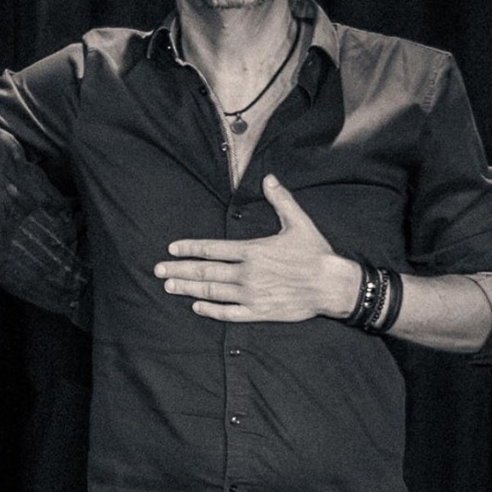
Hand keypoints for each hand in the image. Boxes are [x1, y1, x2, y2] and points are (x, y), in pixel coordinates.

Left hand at [153, 174, 360, 321]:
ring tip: (169, 287)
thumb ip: (281, 200)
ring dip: (188, 289)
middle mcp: (247, 273)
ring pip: (212, 292)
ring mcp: (252, 294)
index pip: (212, 249)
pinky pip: (229, 313)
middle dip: (179, 271)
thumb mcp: (299, 222)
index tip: (172, 249)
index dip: (189, 249)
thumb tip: (269, 177)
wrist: (333, 285)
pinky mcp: (259, 312)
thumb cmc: (316, 253)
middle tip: (158, 271)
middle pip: (205, 272)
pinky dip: (210, 311)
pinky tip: (196, 307)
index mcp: (253, 251)